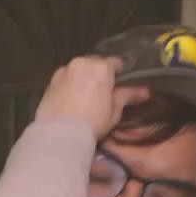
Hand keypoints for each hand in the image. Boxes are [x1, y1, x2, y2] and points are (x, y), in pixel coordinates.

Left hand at [34, 56, 149, 138]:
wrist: (60, 134)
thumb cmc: (93, 122)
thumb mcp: (114, 111)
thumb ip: (128, 96)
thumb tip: (145, 92)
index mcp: (101, 67)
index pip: (115, 63)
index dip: (118, 73)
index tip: (117, 84)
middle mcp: (82, 63)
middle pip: (95, 63)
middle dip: (99, 73)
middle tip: (101, 92)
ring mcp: (64, 70)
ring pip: (78, 69)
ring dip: (83, 77)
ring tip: (85, 96)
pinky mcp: (50, 81)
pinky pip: (65, 77)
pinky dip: (69, 83)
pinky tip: (71, 98)